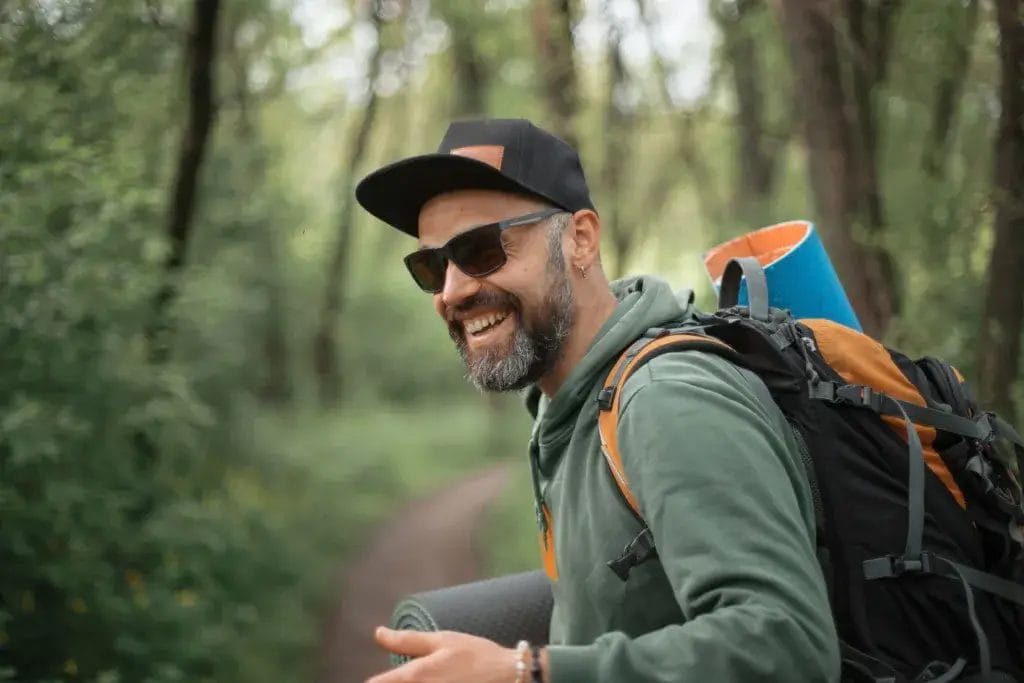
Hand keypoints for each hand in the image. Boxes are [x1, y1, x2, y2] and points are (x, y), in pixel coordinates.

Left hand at [365, 627, 522, 682]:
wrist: (508, 676)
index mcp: (416, 676)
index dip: (374, 682)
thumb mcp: (442, 641)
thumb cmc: (475, 656)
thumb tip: (378, 633)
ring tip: (428, 677)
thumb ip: (407, 640)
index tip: (375, 680)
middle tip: (401, 675)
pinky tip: (439, 682)